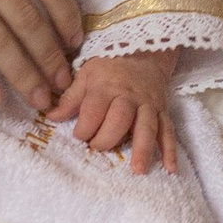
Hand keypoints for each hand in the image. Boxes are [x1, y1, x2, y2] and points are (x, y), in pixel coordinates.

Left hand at [53, 47, 181, 174]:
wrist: (144, 51)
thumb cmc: (110, 67)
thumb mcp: (86, 75)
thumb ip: (70, 98)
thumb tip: (51, 117)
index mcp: (106, 87)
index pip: (93, 111)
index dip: (84, 128)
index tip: (78, 136)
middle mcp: (129, 97)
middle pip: (120, 120)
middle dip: (107, 139)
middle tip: (98, 149)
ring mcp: (149, 105)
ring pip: (146, 127)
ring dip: (143, 149)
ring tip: (138, 170)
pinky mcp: (163, 112)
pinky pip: (168, 131)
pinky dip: (170, 150)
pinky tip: (170, 168)